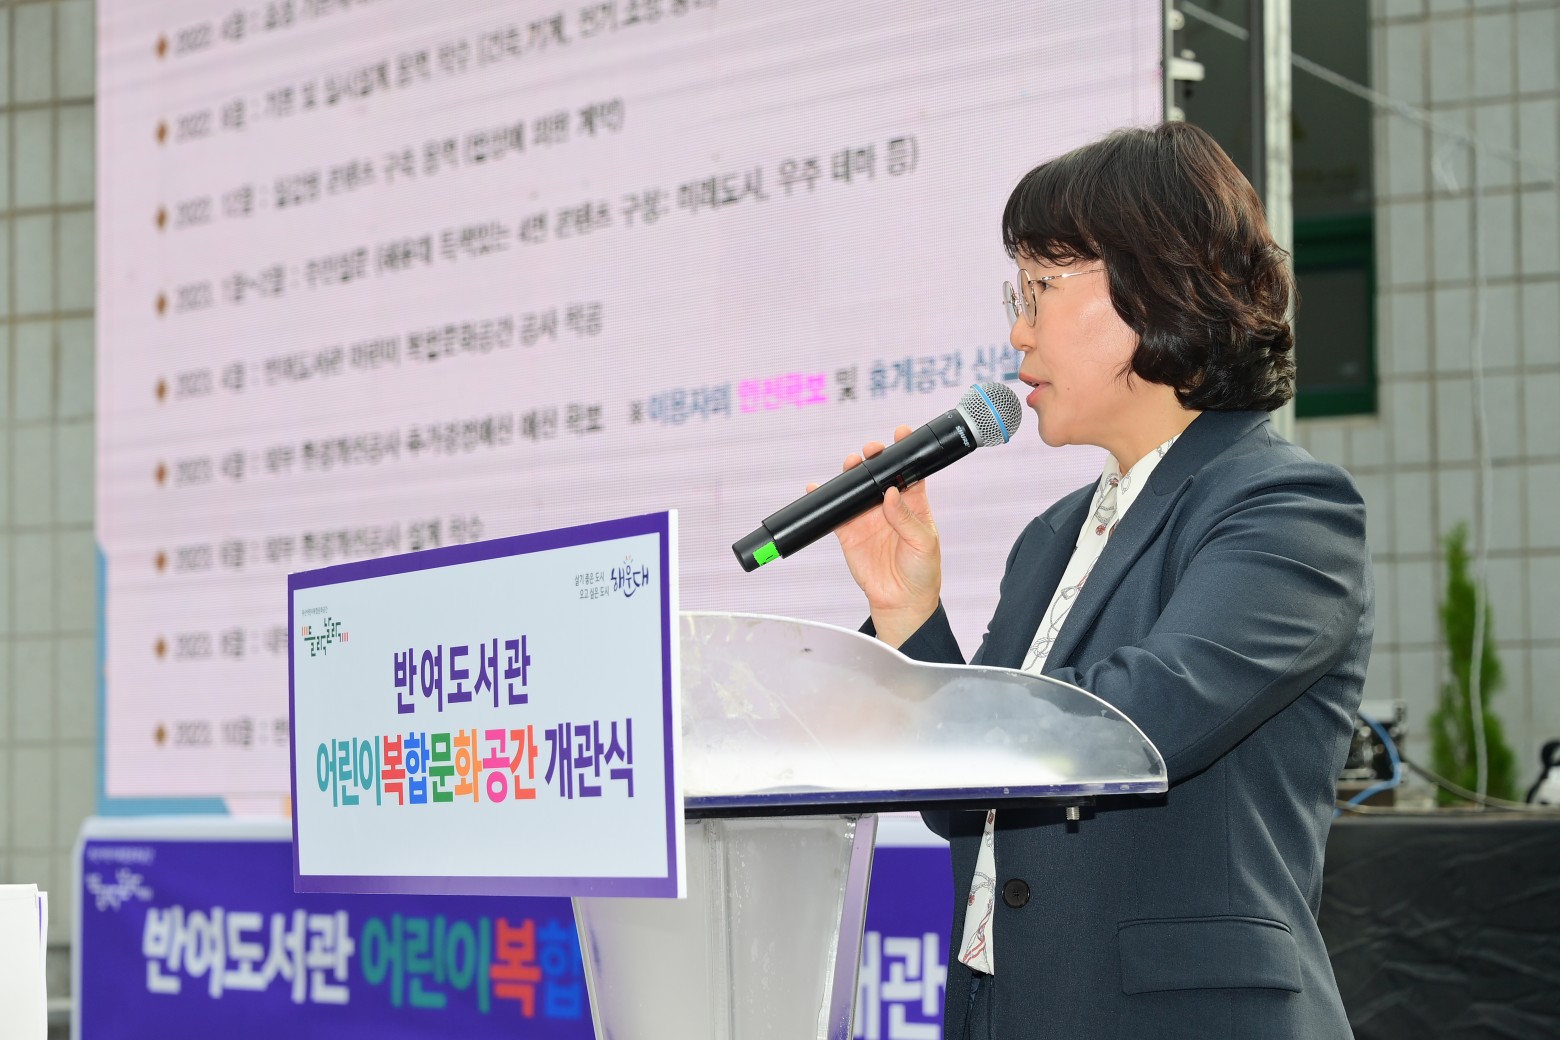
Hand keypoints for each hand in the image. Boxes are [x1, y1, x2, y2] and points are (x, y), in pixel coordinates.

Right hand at [808, 425, 941, 646]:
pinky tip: (817, 488)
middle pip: (879, 473)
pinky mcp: (849, 532)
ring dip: (852, 473)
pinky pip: (835, 512)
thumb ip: (907, 518)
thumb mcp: (923, 543)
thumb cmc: (922, 571)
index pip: (910, 470)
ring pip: (856, 488)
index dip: (905, 450)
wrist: (901, 602)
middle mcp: (889, 506)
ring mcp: (867, 517)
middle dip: (875, 457)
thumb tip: (893, 493)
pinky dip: (825, 499)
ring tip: (850, 464)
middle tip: (871, 451)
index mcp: (913, 504)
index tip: (901, 433)